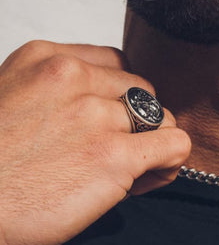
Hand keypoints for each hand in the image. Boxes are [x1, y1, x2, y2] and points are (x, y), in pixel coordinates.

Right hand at [0, 41, 189, 244]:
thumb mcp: (15, 104)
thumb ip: (61, 96)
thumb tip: (114, 110)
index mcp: (44, 59)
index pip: (117, 66)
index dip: (117, 102)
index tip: (99, 132)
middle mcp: (70, 78)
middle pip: (144, 93)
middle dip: (138, 127)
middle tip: (111, 161)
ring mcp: (94, 115)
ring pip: (164, 120)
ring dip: (152, 150)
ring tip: (123, 177)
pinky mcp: (115, 155)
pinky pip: (176, 146)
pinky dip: (168, 166)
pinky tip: (140, 185)